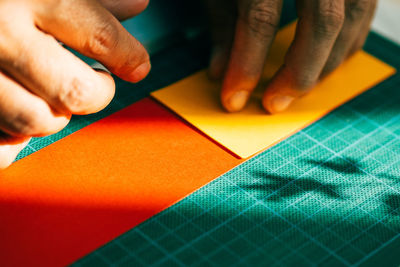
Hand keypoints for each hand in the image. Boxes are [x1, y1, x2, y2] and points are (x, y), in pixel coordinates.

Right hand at [0, 0, 149, 168]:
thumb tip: (136, 7)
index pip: (101, 38)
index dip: (130, 57)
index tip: (137, 65)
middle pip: (75, 90)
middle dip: (98, 92)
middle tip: (100, 83)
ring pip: (36, 120)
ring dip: (56, 115)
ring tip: (56, 98)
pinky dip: (11, 143)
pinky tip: (16, 124)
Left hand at [205, 0, 376, 112]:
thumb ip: (221, 23)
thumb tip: (219, 74)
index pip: (260, 18)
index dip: (246, 65)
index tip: (234, 100)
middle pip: (322, 22)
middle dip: (298, 72)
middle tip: (273, 104)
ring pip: (351, 19)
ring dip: (326, 64)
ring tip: (298, 89)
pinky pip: (364, 10)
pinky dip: (347, 42)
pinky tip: (326, 62)